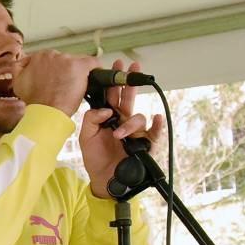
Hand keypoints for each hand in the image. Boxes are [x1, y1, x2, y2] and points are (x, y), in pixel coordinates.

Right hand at [11, 50, 98, 116]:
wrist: (45, 111)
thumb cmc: (35, 101)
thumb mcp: (17, 83)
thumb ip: (18, 69)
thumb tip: (23, 63)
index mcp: (38, 57)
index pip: (52, 59)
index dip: (56, 69)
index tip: (59, 78)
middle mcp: (52, 55)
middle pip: (66, 59)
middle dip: (67, 70)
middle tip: (67, 84)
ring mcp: (66, 60)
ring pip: (79, 62)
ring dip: (79, 72)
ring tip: (78, 85)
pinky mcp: (80, 66)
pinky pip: (93, 63)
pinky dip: (96, 68)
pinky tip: (97, 75)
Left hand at [79, 59, 166, 198]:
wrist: (103, 179)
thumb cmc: (95, 158)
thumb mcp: (86, 137)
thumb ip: (91, 120)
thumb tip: (104, 109)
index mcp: (110, 118)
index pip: (113, 96)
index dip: (115, 82)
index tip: (117, 65)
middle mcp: (124, 122)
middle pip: (129, 99)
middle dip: (130, 83)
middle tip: (132, 67)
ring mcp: (136, 132)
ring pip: (138, 118)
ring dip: (129, 124)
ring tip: (118, 134)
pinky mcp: (145, 144)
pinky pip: (155, 133)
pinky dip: (157, 125)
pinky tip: (156, 118)